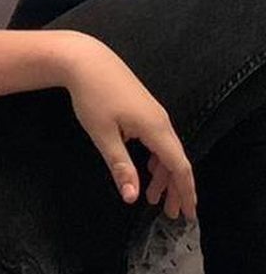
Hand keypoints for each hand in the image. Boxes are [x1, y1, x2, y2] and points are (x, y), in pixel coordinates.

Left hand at [62, 34, 195, 220]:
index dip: (186, 192)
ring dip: (163, 174)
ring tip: (154, 197)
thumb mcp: (103, 134)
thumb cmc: (92, 95)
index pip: (180, 166)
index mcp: (156, 128)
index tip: (188, 214)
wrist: (84, 59)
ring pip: (166, 149)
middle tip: (170, 213)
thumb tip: (132, 197)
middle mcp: (161, 121)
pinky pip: (157, 139)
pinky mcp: (143, 107)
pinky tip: (146, 169)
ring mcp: (153, 112)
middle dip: (176, 188)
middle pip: (176, 160)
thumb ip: (120, 165)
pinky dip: (155, 158)